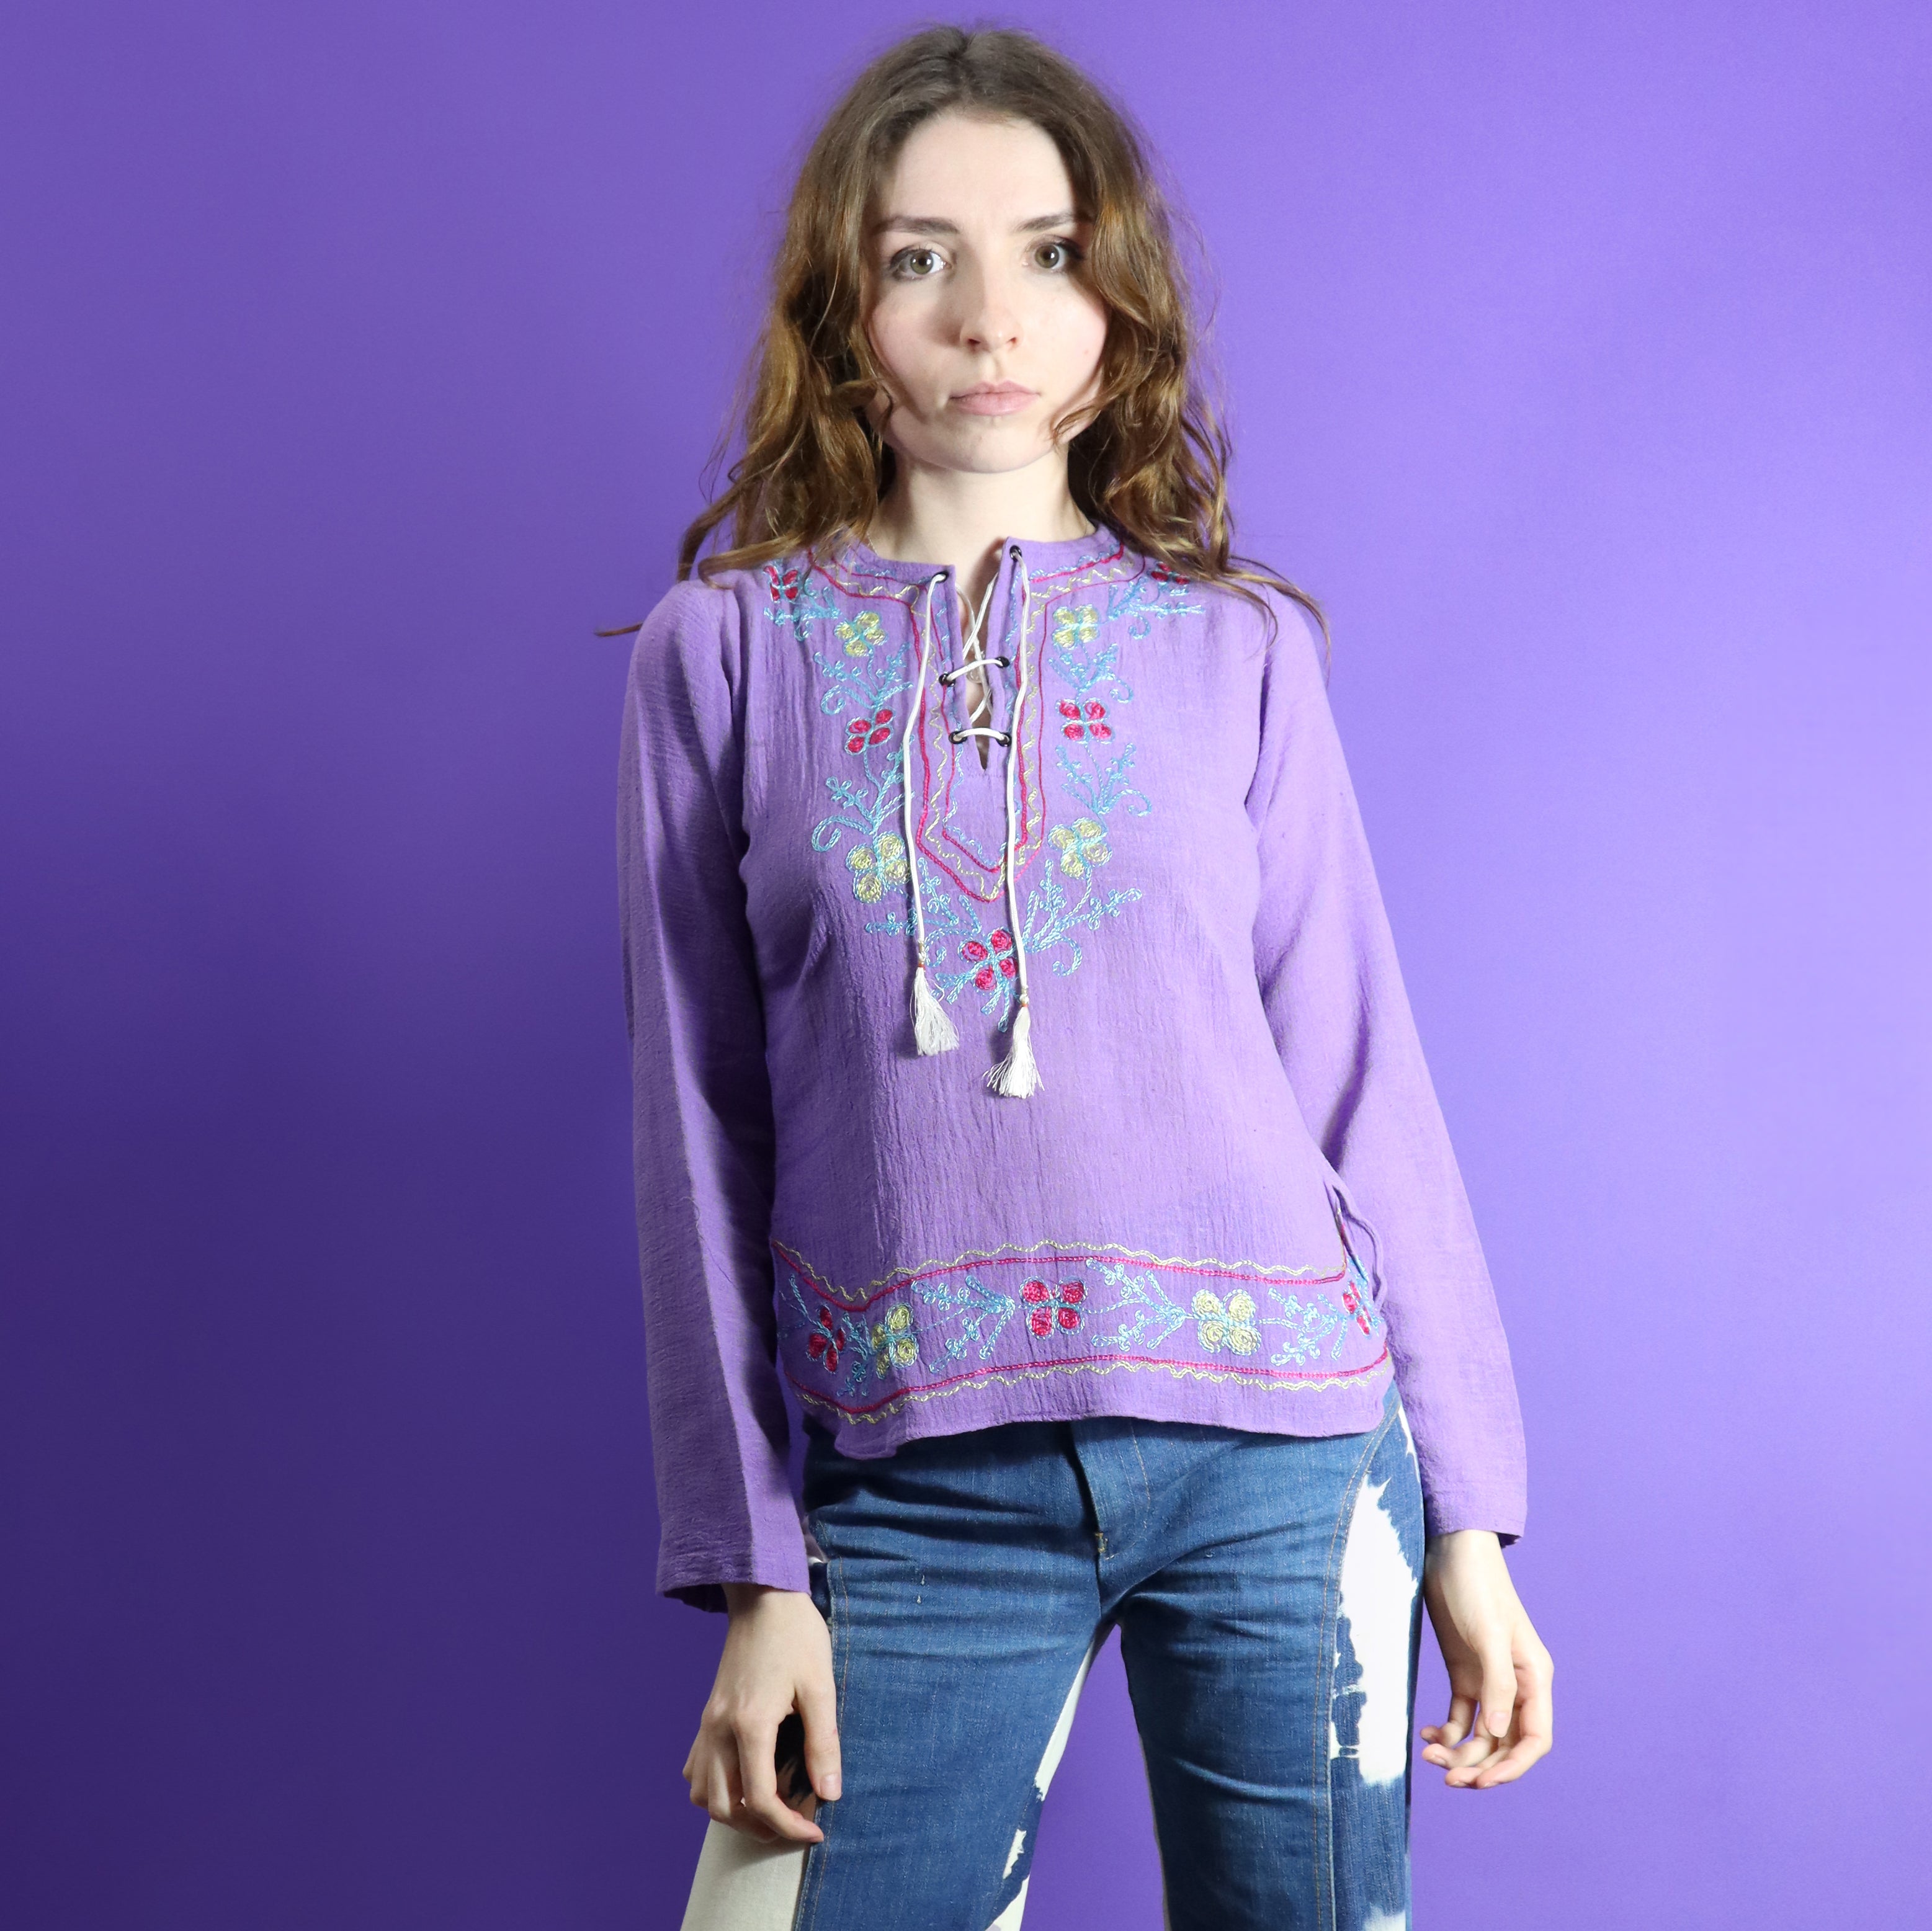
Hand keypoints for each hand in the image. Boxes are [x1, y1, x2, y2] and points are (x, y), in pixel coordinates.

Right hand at [682, 1583, 841, 1842]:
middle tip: (795, 1823)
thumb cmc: (796, 1636)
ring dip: (733, 1812)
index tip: (816, 1829)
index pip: (760, 1798)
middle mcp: (720, 1728)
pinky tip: (743, 1781)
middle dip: (760, 1827)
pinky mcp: (706, 1715)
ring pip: (703, 1794)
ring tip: (769, 1809)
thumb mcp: (820, 1686)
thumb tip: (830, 1794)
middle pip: (725, 1806)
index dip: (789, 1826)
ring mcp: (708, 1723)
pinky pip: (696, 1769)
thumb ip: (823, 1743)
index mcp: (750, 1723)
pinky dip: (715, 1789)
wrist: (764, 1596)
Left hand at [1419, 1530, 1553, 1788]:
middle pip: (1505, 1744)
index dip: (1512, 1766)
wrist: (1451, 1551)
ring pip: (1481, 1736)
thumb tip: (1497, 1736)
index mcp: (1534, 1679)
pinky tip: (1425, 1735)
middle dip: (1480, 1766)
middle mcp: (1516, 1686)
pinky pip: (1460, 1717)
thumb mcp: (1489, 1634)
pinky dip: (1445, 1733)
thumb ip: (1498, 1684)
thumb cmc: (1477, 1587)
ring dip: (1459, 1753)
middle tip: (1446, 1778)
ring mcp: (1489, 1681)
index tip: (1481, 1781)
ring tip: (1428, 1757)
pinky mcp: (1464, 1673)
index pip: (1534, 1739)